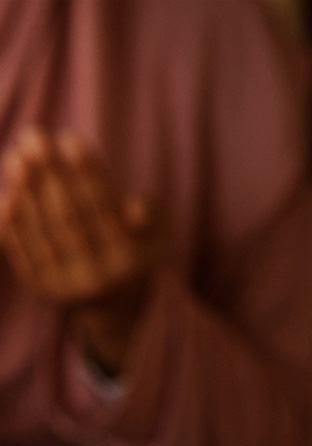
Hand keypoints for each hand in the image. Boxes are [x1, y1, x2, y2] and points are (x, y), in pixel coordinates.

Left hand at [0, 126, 162, 372]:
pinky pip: (23, 250)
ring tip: (17, 156)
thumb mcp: (159, 234)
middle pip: (70, 219)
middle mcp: (98, 278)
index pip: (105, 212)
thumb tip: (131, 210)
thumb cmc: (136, 252)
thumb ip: (154, 214)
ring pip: (43, 232)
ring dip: (26, 191)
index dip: (87, 175)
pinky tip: (7, 193)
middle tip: (35, 137)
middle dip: (50, 175)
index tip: (70, 139)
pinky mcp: (42, 290)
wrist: (116, 306)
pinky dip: (13, 222)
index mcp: (129, 262)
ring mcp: (68, 286)